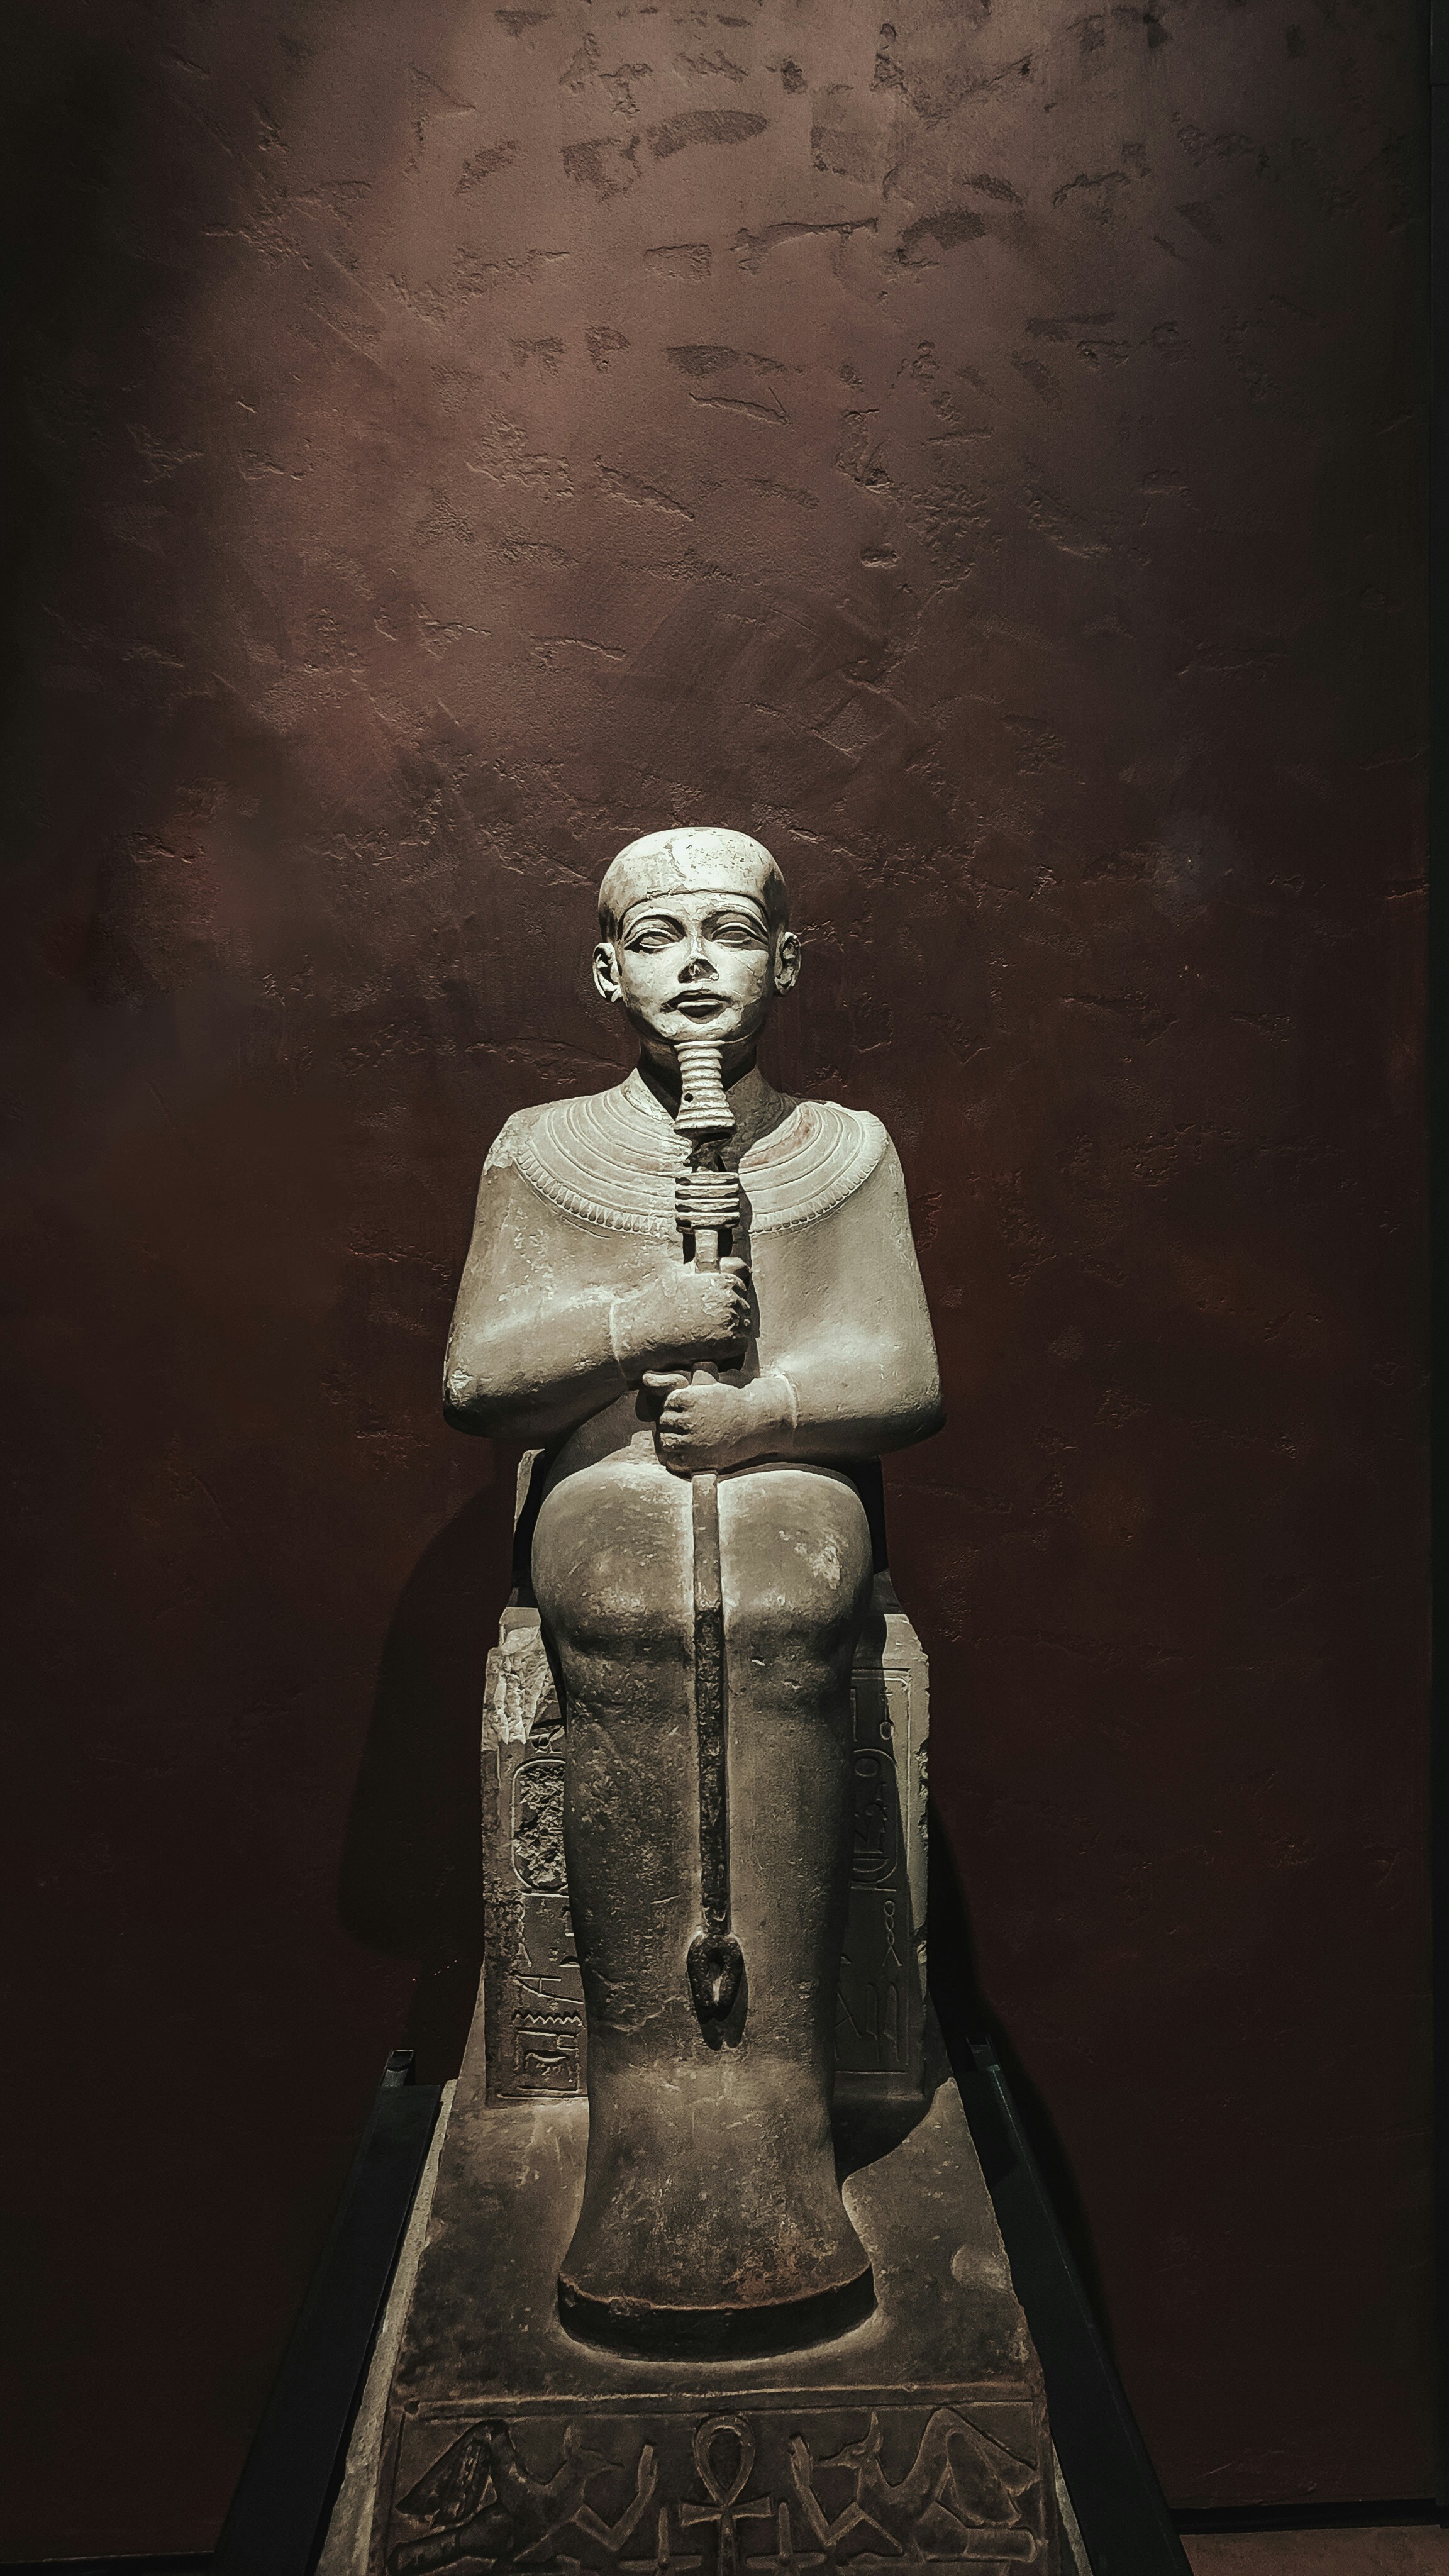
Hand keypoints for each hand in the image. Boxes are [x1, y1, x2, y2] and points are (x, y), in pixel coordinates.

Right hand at [612, 1257, 750, 1373]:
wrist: (644, 1331)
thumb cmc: (659, 1303)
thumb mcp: (683, 1275)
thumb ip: (707, 1266)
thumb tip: (734, 1264)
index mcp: (722, 1279)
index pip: (740, 1286)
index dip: (725, 1297)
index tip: (709, 1306)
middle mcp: (730, 1298)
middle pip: (743, 1307)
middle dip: (729, 1314)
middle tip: (704, 1323)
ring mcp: (731, 1321)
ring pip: (744, 1326)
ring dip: (730, 1331)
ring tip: (704, 1333)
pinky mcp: (729, 1344)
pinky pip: (741, 1345)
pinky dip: (729, 1347)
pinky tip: (708, 1344)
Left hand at [644, 1372, 787, 1474]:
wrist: (760, 1422)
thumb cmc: (741, 1399)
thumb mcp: (718, 1380)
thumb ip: (700, 1376)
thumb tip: (679, 1370)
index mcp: (688, 1397)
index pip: (667, 1403)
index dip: (675, 1407)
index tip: (684, 1411)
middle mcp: (688, 1419)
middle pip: (665, 1422)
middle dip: (673, 1423)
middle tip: (684, 1426)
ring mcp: (692, 1440)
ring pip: (666, 1441)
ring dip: (672, 1441)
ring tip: (683, 1440)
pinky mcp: (698, 1459)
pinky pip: (675, 1460)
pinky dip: (676, 1458)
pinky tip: (685, 1454)